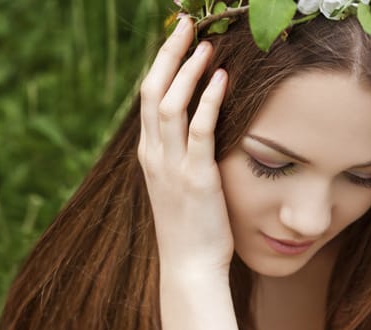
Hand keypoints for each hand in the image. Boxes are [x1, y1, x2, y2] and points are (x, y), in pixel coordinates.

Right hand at [137, 17, 232, 274]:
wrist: (188, 264)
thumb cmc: (188, 223)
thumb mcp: (174, 183)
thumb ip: (177, 153)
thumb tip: (192, 125)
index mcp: (148, 153)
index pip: (148, 99)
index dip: (161, 65)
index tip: (177, 41)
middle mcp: (153, 154)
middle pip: (153, 92)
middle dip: (168, 55)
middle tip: (186, 25)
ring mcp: (171, 166)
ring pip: (170, 105)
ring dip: (187, 71)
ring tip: (205, 45)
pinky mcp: (196, 177)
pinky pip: (199, 130)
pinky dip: (208, 101)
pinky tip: (221, 78)